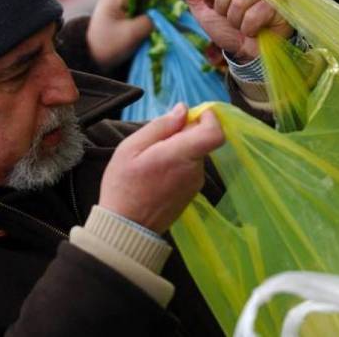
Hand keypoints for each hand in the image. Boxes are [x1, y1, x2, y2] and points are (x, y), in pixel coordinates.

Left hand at [87, 0, 177, 70]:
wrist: (91, 59)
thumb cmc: (107, 46)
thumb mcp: (130, 35)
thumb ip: (149, 22)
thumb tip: (163, 17)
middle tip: (176, 4)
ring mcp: (121, 5)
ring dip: (158, 4)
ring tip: (171, 13)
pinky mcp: (125, 14)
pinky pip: (143, 7)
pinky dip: (153, 11)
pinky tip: (161, 20)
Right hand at [99, 103, 224, 233]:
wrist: (126, 228)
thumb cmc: (123, 186)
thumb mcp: (131, 148)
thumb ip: (160, 126)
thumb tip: (183, 109)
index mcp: (181, 156)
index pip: (214, 133)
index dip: (209, 118)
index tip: (191, 114)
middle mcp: (195, 170)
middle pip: (202, 140)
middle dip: (184, 133)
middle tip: (156, 140)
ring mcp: (195, 184)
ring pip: (195, 154)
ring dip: (179, 149)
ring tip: (152, 159)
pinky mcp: (192, 193)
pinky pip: (190, 169)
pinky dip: (178, 164)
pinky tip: (157, 172)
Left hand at [173, 0, 292, 63]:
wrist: (246, 51)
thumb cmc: (227, 27)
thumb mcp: (204, 8)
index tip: (215, 4)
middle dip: (223, 8)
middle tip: (230, 17)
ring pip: (240, 2)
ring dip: (236, 21)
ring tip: (242, 23)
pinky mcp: (280, 4)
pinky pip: (254, 15)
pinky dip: (248, 28)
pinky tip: (253, 30)